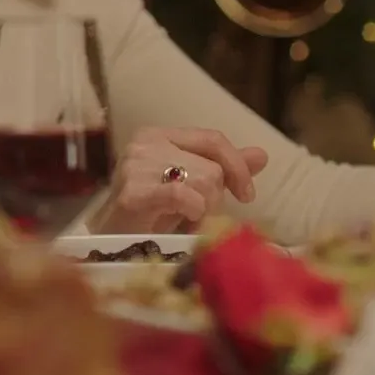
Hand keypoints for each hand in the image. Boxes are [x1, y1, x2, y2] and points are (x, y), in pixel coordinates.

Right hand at [92, 127, 269, 233]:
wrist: (113, 240)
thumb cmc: (152, 212)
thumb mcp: (191, 185)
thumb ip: (223, 169)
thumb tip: (262, 155)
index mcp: (158, 135)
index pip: (212, 138)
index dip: (237, 165)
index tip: (247, 195)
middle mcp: (145, 143)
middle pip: (211, 166)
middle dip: (215, 198)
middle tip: (198, 216)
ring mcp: (135, 166)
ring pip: (203, 181)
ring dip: (203, 210)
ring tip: (185, 221)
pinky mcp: (132, 192)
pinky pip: (183, 195)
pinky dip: (193, 211)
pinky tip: (184, 221)